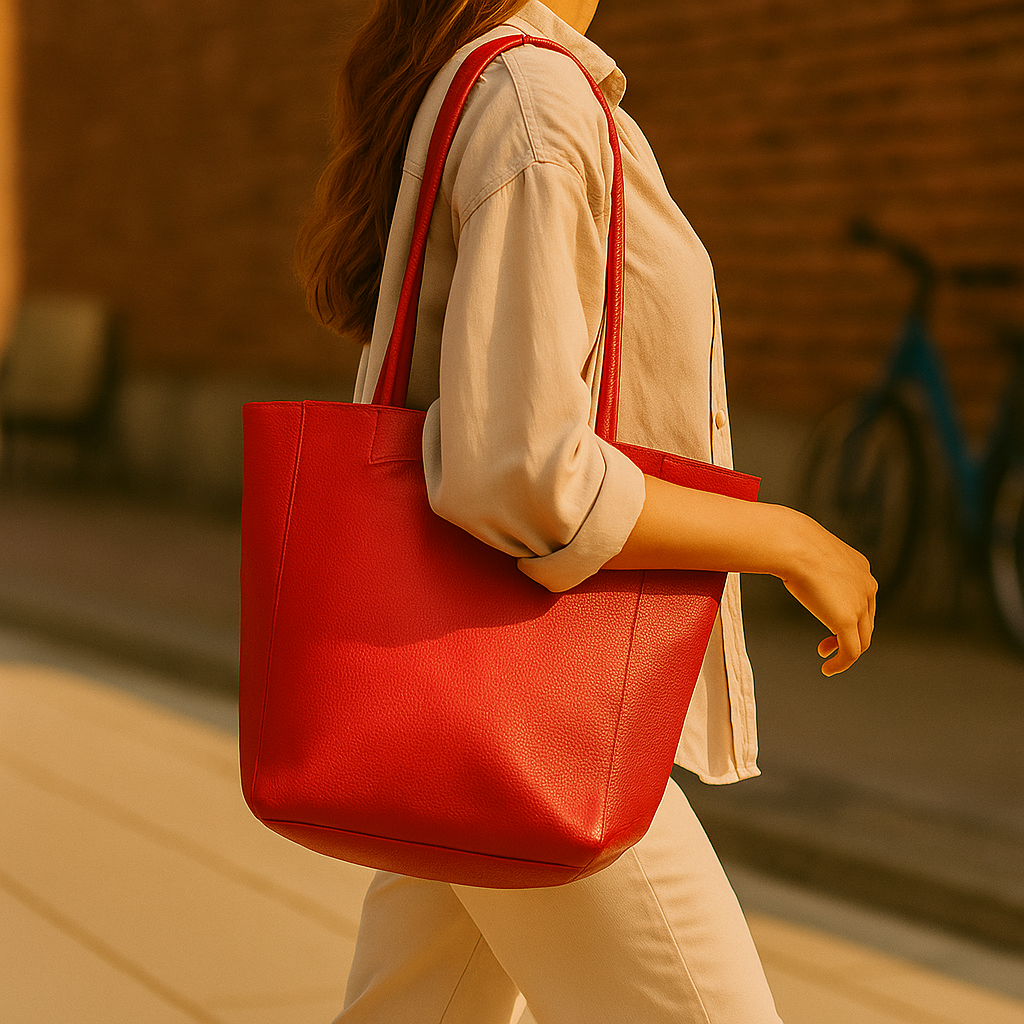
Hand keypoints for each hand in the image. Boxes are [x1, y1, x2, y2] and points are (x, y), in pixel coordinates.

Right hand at [778, 513, 877, 674]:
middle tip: (826, 644)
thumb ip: (808, 561)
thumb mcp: (808, 552)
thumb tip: (786, 556)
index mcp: (860, 568)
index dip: (848, 615)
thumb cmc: (790, 542)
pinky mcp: (848, 621)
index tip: (828, 621)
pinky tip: (828, 668)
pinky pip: (851, 651)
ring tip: (829, 658)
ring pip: (862, 639)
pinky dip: (842, 663)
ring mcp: (860, 604)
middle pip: (866, 621)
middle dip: (848, 635)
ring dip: (845, 651)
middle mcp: (867, 586)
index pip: (863, 600)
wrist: (792, 544)